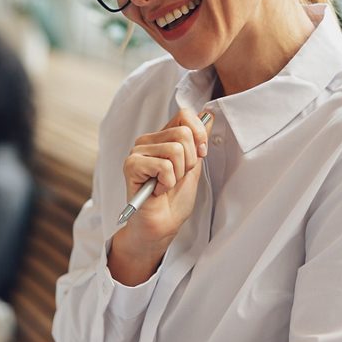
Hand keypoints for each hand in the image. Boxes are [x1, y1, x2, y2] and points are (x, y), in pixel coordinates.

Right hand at [109, 109, 211, 285]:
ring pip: (175, 149)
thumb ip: (198, 142)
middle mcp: (147, 141)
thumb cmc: (174, 201)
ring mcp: (137, 152)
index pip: (184, 115)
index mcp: (161, 137)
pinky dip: (168, 182)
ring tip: (167, 185)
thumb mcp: (193, 167)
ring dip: (178, 174)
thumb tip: (209, 115)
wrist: (161, 226)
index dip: (199, 134)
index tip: (200, 155)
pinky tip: (158, 190)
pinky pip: (164, 165)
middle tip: (178, 177)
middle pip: (183, 133)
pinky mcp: (131, 165)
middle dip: (190, 160)